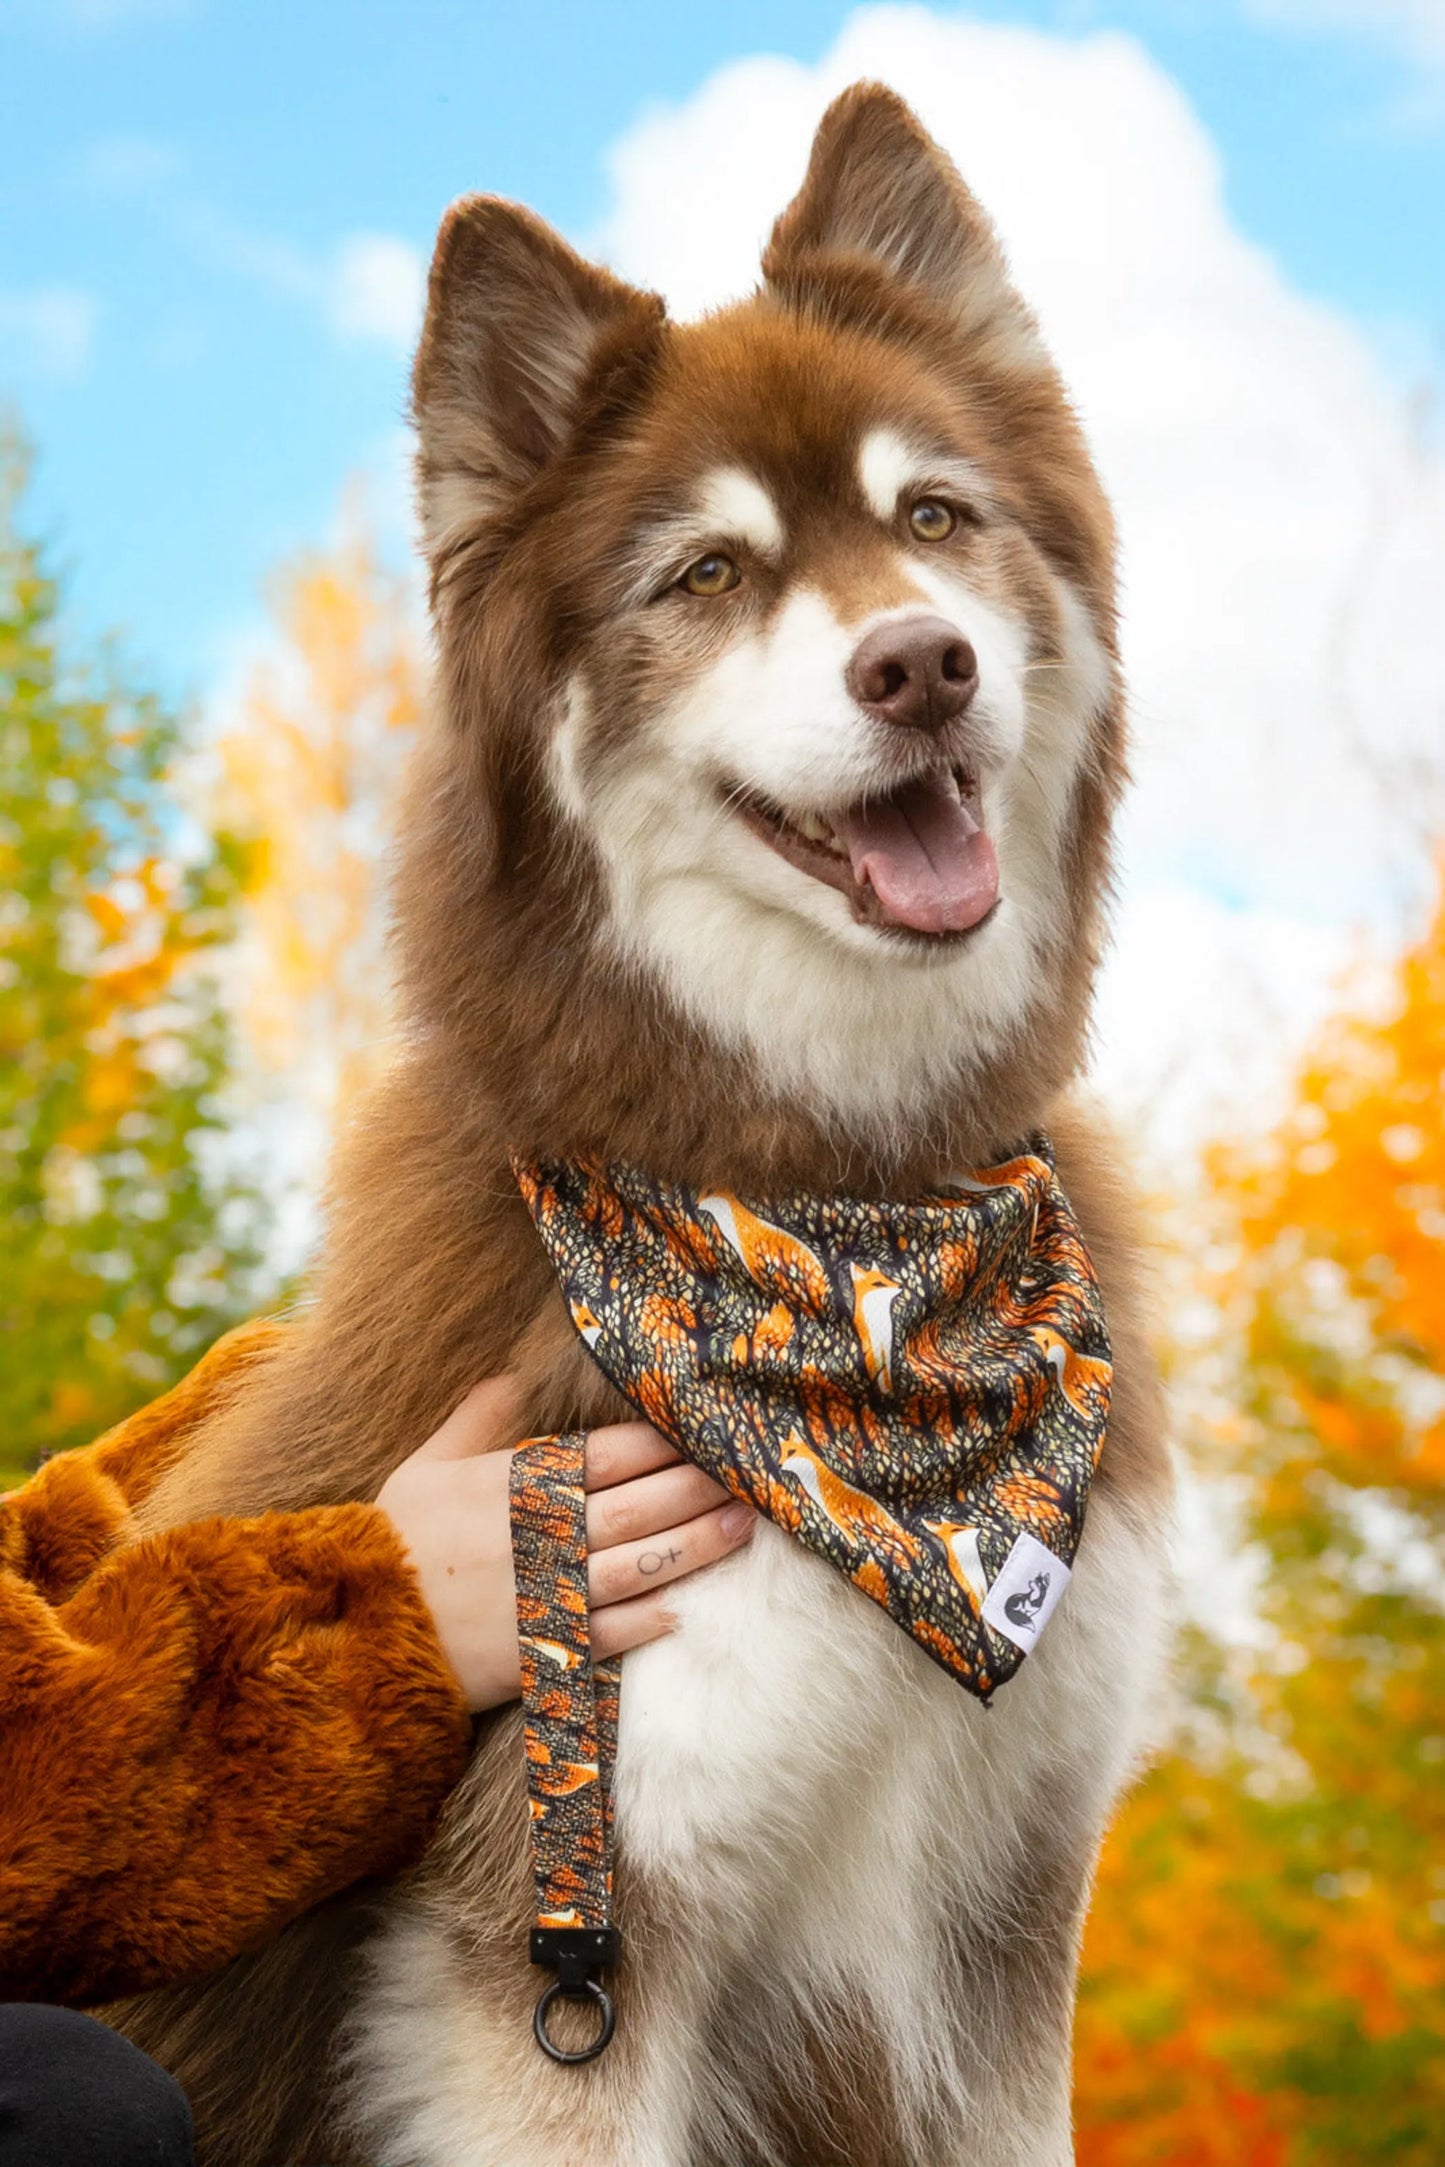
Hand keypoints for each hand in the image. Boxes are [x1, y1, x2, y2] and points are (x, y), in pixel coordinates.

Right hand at [376, 1375, 755, 1712]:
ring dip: (696, 1546)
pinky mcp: (547, 1650)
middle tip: (750, 1478)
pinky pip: (615, 1632)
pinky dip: (655, 1618)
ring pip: (640, 1565)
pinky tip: (690, 1605)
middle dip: (698, 1488)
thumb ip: (478, 1419)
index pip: (609, 1453)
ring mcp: (548, 1595)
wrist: (356, 1637)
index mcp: (515, 1484)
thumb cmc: (393, 1544)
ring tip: (741, 1528)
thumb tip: (514, 1374)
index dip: (664, 1442)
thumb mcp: (426, 1467)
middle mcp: (541, 1535)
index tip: (705, 1432)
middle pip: (640, 1505)